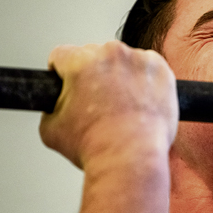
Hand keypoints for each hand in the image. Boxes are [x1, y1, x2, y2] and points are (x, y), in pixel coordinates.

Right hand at [39, 41, 178, 167]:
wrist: (132, 158)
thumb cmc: (95, 147)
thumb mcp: (51, 128)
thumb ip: (51, 105)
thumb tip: (56, 101)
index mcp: (80, 62)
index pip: (62, 55)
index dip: (63, 73)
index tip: (71, 83)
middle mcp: (111, 54)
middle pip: (95, 55)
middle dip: (95, 74)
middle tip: (101, 102)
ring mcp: (140, 60)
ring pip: (124, 61)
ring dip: (122, 76)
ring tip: (124, 106)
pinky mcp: (162, 70)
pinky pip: (149, 69)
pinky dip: (145, 81)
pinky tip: (141, 102)